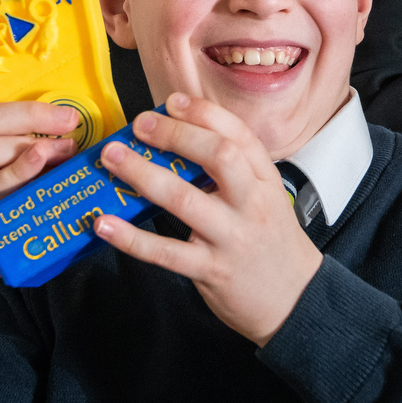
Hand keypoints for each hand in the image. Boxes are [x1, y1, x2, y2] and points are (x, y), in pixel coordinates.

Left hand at [92, 93, 322, 345]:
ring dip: (144, 175)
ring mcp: (232, 237)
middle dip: (176, 135)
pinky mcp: (211, 270)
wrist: (296, 300)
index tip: (173, 102)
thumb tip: (179, 142)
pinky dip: (131, 238)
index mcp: (266, 182)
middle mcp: (252, 204)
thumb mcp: (266, 200)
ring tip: (112, 158)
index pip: (239, 136)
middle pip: (218, 157)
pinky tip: (105, 224)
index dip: (205, 114)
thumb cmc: (271, 245)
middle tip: (140, 125)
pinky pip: (166, 252)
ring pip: (185, 200)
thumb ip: (234, 174)